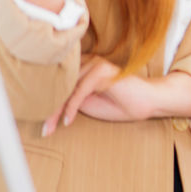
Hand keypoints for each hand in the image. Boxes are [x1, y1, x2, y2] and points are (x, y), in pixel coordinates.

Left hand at [43, 56, 157, 135]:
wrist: (148, 103)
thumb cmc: (121, 104)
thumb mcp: (88, 103)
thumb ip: (70, 98)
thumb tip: (45, 104)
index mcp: (84, 67)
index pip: (60, 84)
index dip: (48, 103)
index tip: (41, 123)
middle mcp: (88, 62)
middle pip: (60, 85)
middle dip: (49, 109)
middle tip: (44, 129)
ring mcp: (95, 64)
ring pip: (67, 88)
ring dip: (56, 110)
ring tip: (50, 128)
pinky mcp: (102, 72)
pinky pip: (79, 91)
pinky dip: (71, 108)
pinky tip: (68, 121)